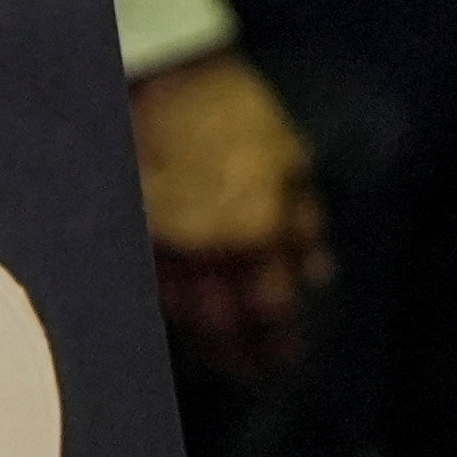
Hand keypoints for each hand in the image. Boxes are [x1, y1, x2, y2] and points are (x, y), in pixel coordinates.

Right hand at [130, 47, 324, 376]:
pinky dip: (171, 312)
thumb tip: (318, 273)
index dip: (277, 340)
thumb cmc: (239, 115)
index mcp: (259, 228)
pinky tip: (183, 320)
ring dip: (203, 341)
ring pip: (184, 313)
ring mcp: (170, 244)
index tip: (285, 359)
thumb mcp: (291, 162)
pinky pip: (154, 288)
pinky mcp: (138, 234)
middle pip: (223, 324)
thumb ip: (304, 222)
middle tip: (249, 374)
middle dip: (237, 356)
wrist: (171, 83)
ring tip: (218, 356)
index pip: (270, 307)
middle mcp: (212, 247)